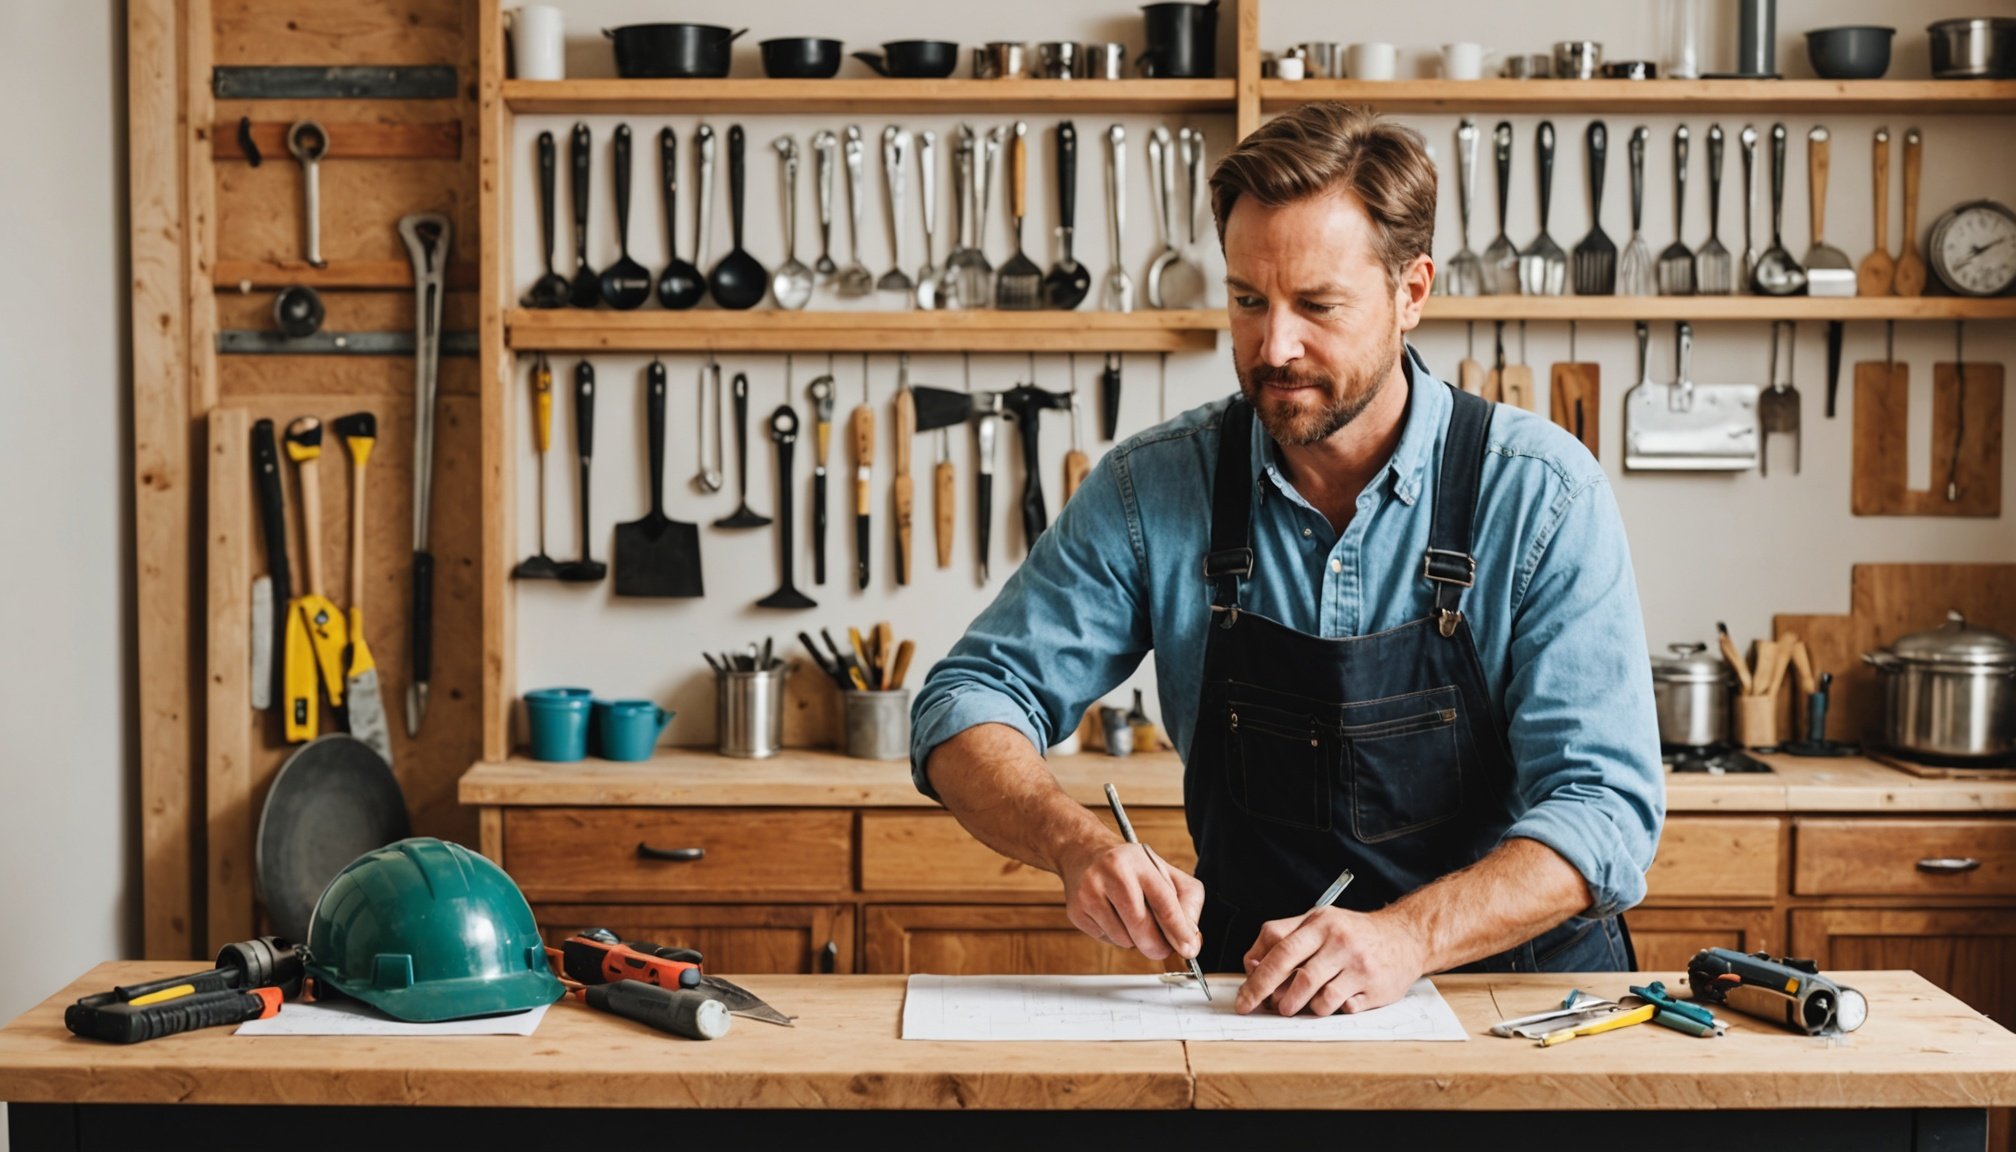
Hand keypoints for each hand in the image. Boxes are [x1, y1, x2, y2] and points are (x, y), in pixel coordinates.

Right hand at [1058, 840, 1204, 961]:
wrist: (1083, 851)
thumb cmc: (1129, 865)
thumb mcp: (1164, 872)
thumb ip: (1186, 902)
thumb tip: (1190, 940)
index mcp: (1138, 862)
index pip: (1163, 902)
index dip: (1178, 930)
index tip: (1188, 948)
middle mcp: (1112, 874)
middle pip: (1141, 926)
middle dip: (1157, 945)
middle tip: (1163, 948)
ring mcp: (1090, 893)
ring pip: (1124, 939)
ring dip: (1134, 939)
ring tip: (1130, 917)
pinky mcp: (1076, 911)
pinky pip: (1106, 940)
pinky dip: (1116, 936)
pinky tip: (1112, 915)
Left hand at [1235, 907, 1426, 1015]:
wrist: (1405, 937)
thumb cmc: (1352, 933)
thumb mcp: (1318, 921)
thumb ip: (1283, 937)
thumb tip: (1251, 964)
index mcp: (1321, 923)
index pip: (1280, 950)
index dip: (1258, 977)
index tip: (1245, 996)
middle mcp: (1340, 943)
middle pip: (1299, 977)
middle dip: (1272, 998)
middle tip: (1263, 1009)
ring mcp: (1360, 967)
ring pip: (1319, 999)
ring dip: (1302, 1007)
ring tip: (1298, 1005)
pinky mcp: (1375, 989)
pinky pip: (1342, 1009)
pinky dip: (1332, 1010)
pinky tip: (1336, 1000)